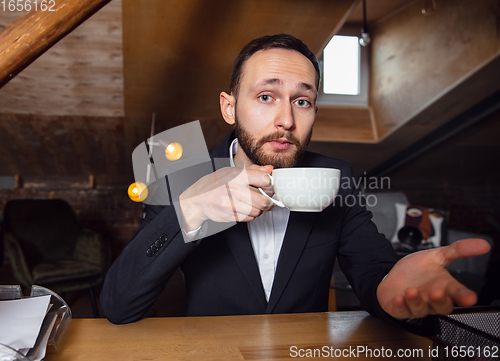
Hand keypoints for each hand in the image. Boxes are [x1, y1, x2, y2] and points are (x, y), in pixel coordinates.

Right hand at [179, 164, 274, 231]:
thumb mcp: (232, 172)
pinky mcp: (229, 216)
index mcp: (236, 175)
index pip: (263, 179)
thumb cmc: (216, 184)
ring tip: (255, 204)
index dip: (269, 183)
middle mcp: (234, 189)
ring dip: (259, 209)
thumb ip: (253, 170)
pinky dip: (251, 215)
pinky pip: (249, 218)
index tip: (267, 185)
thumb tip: (270, 169)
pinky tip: (246, 209)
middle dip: (269, 202)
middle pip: (263, 200)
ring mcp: (231, 204)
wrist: (198, 199)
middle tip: (267, 200)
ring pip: (257, 211)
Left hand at [376, 238, 490, 318]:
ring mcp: (416, 305)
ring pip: (420, 309)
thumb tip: (483, 244)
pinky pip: (401, 310)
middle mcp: (431, 299)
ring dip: (417, 301)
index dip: (463, 296)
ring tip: (412, 291)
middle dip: (440, 301)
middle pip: (441, 306)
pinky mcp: (400, 308)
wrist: (392, 274)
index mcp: (444, 287)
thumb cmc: (417, 270)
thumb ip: (458, 250)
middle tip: (437, 292)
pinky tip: (398, 299)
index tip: (469, 297)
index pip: (457, 294)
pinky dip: (400, 305)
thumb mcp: (437, 255)